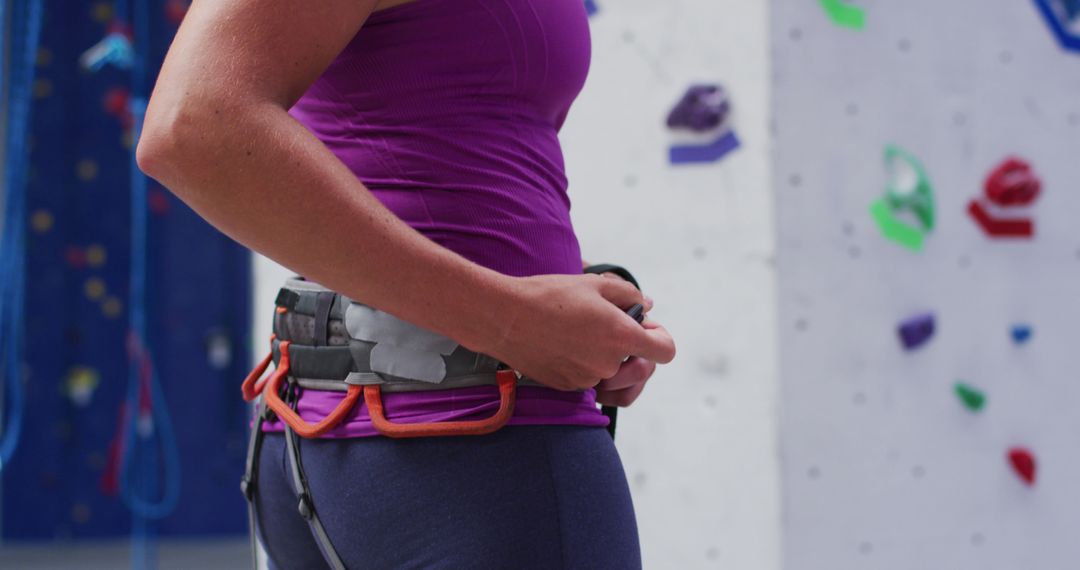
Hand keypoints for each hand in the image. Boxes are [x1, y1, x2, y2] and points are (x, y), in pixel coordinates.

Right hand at [482, 273, 675, 391]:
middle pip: (639, 364)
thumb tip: (647, 306)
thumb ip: (629, 296)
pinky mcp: (568, 387)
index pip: (665, 351)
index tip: (645, 327)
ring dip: (605, 356)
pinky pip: (588, 378)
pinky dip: (583, 364)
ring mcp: (588, 379)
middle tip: (607, 324)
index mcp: (621, 336)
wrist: (504, 318)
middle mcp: (609, 364)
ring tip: (581, 332)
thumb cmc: (549, 295)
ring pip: (611, 371)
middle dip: (631, 347)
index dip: (659, 338)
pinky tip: (563, 343)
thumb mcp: (595, 284)